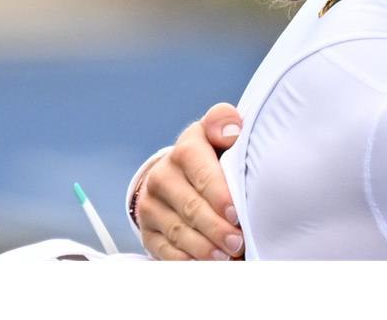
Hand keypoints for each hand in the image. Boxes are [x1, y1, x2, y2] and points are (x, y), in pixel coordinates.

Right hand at [135, 103, 244, 259]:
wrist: (181, 173)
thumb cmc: (214, 153)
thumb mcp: (220, 131)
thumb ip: (225, 122)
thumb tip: (231, 132)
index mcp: (187, 147)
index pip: (200, 170)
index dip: (218, 193)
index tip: (235, 213)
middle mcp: (163, 174)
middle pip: (191, 206)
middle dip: (216, 228)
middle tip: (238, 243)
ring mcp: (151, 203)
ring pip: (179, 230)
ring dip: (204, 247)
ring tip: (227, 257)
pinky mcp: (147, 228)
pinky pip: (165, 249)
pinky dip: (187, 259)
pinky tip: (206, 264)